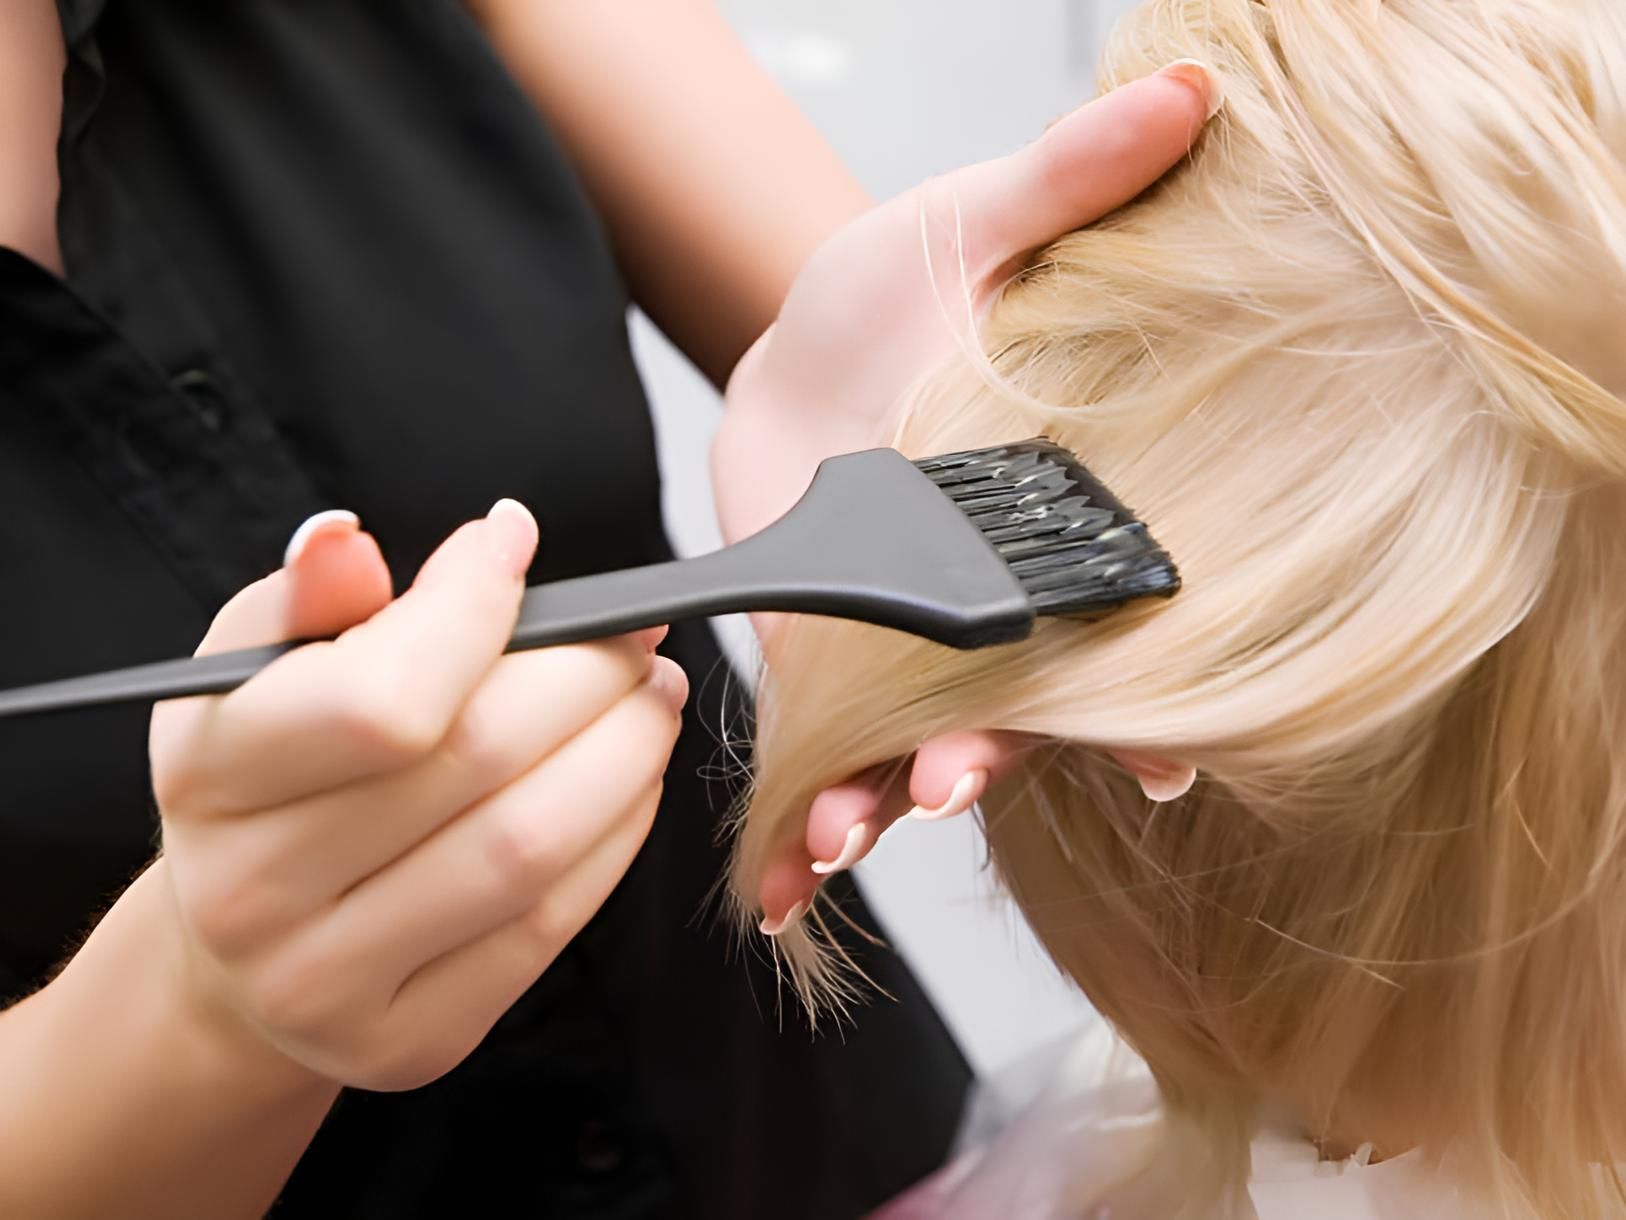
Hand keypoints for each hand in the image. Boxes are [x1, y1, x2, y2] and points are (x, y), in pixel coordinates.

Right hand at [148, 504, 686, 1089]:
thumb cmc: (273, 782)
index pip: (378, 695)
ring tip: (651, 695)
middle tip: (633, 633)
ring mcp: (331, 981)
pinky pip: (552, 924)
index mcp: (210, 776)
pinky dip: (617, 833)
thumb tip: (348, 539)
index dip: (474, 607)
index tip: (514, 543)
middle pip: (477, 761)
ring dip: (624, 752)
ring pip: (530, 846)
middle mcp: (254, 892)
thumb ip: (308, 598)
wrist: (243, 952)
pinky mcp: (415, 1038)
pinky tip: (631, 778)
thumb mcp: (255, 673)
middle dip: (587, 675)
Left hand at [714, 64, 1219, 930]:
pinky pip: (820, 739)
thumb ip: (1074, 182)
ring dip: (885, 797)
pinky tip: (782, 869)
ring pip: (914, 743)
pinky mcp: (822, 648)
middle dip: (990, 754)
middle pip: (1014, 707)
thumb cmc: (907, 284)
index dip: (1148, 702)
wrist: (807, 333)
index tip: (1160, 763)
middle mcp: (997, 601)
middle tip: (953, 780)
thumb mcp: (981, 221)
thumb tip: (1194, 97)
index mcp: (1058, 518)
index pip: (1122, 625)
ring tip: (845, 834)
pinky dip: (805, 806)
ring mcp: (908, 637)